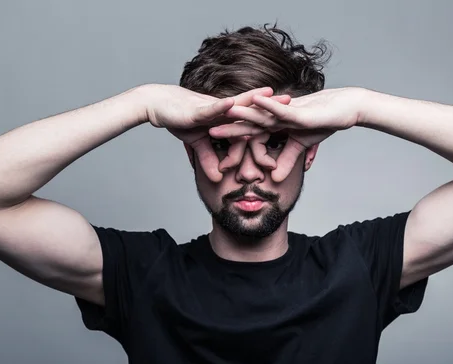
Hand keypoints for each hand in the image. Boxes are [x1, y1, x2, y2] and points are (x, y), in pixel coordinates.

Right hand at [141, 84, 290, 181]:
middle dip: (273, 108)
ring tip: (275, 96)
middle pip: (253, 109)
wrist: (156, 103)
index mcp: (226, 117)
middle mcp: (223, 110)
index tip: (289, 123)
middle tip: (296, 105)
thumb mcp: (197, 144)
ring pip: (239, 104)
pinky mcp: (199, 108)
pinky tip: (235, 104)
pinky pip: (214, 107)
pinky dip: (224, 106)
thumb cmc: (177, 118)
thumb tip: (217, 177)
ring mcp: (213, 107)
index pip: (251, 122)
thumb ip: (209, 159)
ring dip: (256, 100)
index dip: (268, 124)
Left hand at [209, 88, 365, 181]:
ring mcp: (286, 110)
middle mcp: (276, 115)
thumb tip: (274, 178)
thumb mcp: (301, 146)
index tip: (218, 154)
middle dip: (227, 127)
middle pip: (247, 122)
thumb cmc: (324, 123)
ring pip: (259, 113)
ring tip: (222, 112)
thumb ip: (286, 160)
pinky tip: (254, 103)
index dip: (234, 143)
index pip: (250, 135)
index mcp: (275, 123)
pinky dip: (267, 106)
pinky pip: (279, 107)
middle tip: (205, 131)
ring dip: (241, 112)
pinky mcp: (298, 109)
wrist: (346, 107)